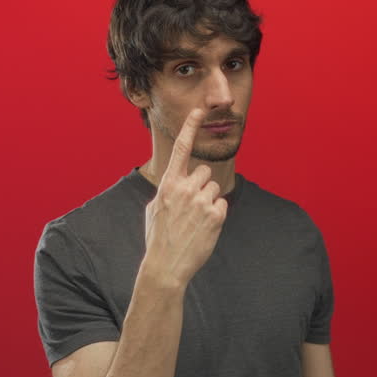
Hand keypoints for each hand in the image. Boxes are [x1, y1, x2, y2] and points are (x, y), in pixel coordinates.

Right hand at [142, 108, 227, 286]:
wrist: (166, 266)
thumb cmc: (158, 237)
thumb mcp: (154, 209)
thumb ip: (167, 191)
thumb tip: (175, 183)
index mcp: (168, 184)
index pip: (181, 148)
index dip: (190, 127)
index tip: (199, 110)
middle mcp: (185, 189)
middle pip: (204, 172)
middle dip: (200, 185)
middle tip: (190, 207)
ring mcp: (201, 202)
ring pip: (213, 188)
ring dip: (208, 201)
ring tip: (195, 220)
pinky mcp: (215, 216)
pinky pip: (221, 205)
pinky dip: (215, 215)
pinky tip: (203, 228)